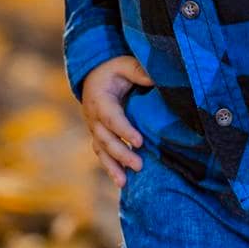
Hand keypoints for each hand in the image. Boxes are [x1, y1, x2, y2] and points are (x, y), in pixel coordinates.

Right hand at [80, 55, 152, 187]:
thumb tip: (156, 79)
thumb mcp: (124, 64)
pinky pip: (103, 155)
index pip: (111, 117)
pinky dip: (110, 168)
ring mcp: (94, 129)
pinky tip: (122, 182)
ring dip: (112, 167)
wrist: (93, 77)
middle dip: (121, 154)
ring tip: (124, 183)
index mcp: (99, 99)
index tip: (139, 142)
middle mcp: (93, 117)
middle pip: (105, 139)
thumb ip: (138, 71)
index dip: (124, 130)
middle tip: (139, 165)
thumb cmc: (113, 71)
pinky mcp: (98, 138)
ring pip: (101, 151)